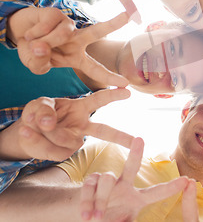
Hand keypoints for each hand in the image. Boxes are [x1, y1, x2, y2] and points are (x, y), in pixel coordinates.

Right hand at [16, 11, 129, 87]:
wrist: (18, 33)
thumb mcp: (35, 65)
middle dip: (113, 23)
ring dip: (44, 41)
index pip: (96, 69)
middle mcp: (77, 40)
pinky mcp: (56, 14)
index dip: (110, 77)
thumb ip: (39, 63)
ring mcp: (67, 26)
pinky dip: (35, 32)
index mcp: (77, 58)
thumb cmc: (32, 51)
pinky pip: (47, 26)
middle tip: (128, 16)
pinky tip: (31, 33)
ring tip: (34, 42)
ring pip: (61, 34)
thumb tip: (42, 47)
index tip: (126, 84)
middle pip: (97, 31)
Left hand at [17, 88, 132, 161]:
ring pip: (63, 139)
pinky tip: (28, 133)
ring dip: (43, 132)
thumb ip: (43, 108)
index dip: (113, 94)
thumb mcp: (38, 104)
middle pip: (103, 131)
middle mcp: (82, 125)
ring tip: (29, 124)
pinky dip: (35, 140)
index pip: (99, 100)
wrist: (25, 133)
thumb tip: (49, 122)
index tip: (128, 89)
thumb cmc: (38, 114)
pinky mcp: (62, 154)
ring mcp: (74, 141)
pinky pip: (49, 149)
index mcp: (81, 107)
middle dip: (120, 136)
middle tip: (137, 141)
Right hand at [80, 137, 189, 220]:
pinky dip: (87, 201)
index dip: (171, 187)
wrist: (85, 218)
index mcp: (137, 198)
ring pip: (107, 178)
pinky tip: (86, 215)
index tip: (187, 180)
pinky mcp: (90, 183)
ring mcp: (107, 183)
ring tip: (96, 217)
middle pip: (131, 166)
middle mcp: (124, 185)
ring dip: (101, 199)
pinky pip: (90, 186)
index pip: (156, 192)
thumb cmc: (110, 220)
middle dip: (135, 152)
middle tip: (139, 139)